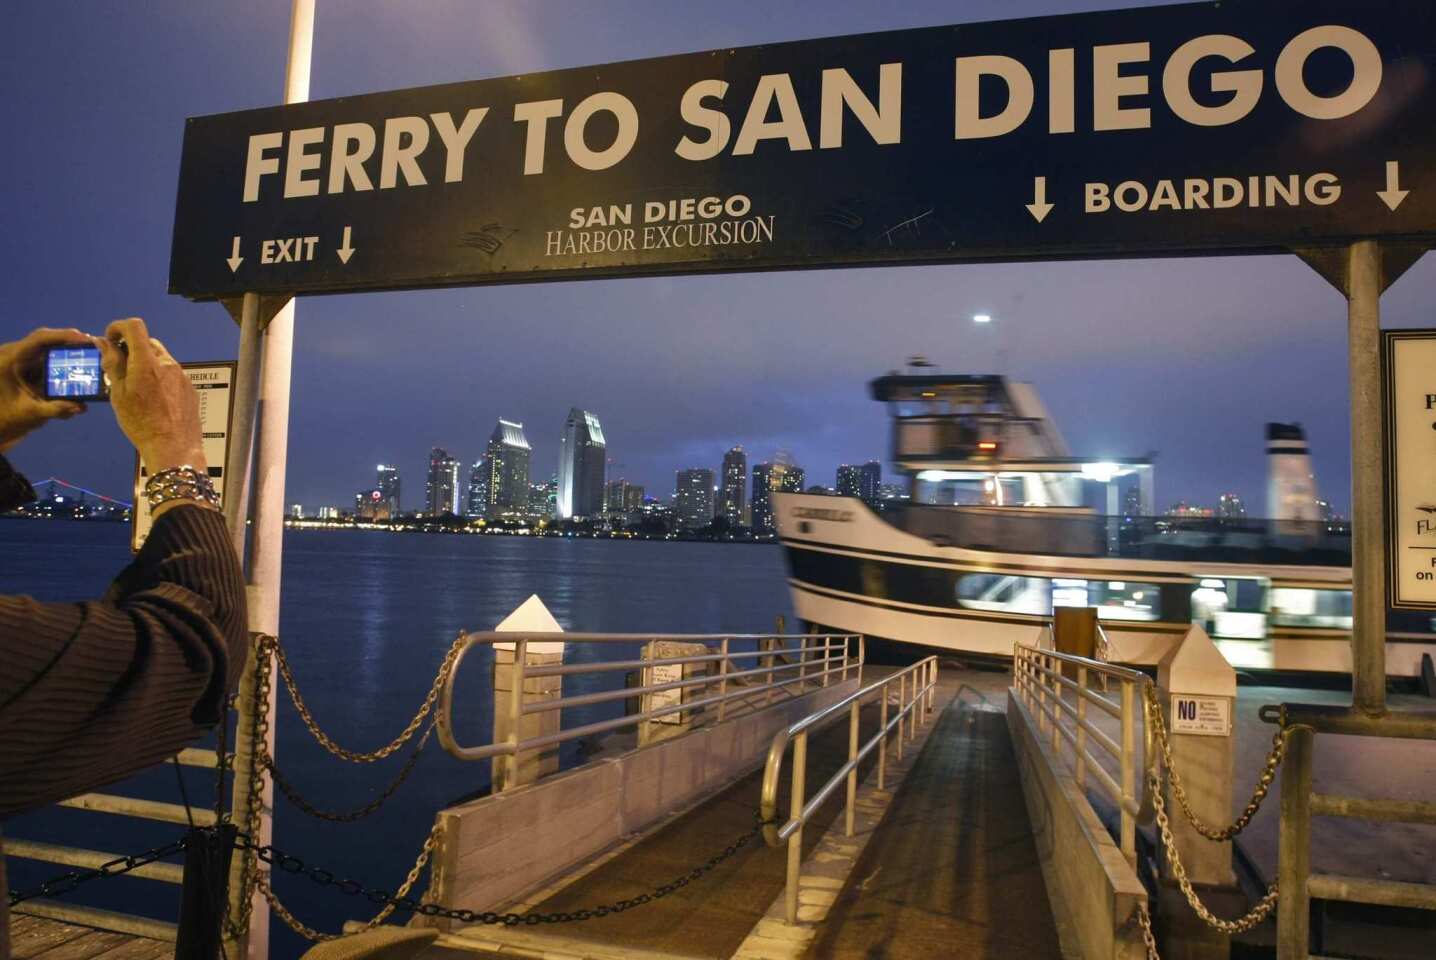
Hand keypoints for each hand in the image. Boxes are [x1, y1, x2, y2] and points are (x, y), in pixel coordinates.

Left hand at [0, 327, 90, 452]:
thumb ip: (54, 410)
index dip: (63, 336)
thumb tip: (80, 407)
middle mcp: (15, 354)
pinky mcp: (28, 366)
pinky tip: (80, 363)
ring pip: (49, 348)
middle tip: (95, 345)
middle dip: (71, 341)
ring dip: (69, 351)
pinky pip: (49, 357)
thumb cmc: (8, 418)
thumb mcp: (30, 414)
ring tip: (92, 353)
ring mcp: (21, 359)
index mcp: (9, 359)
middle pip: (46, 340)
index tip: (85, 339)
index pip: (38, 339)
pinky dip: (65, 361)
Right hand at [96, 318, 205, 471]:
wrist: (173, 447)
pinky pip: (171, 373)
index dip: (118, 328)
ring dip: (145, 364)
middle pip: (147, 342)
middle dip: (131, 349)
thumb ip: (112, 364)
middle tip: (119, 368)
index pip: (134, 326)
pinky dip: (159, 377)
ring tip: (136, 387)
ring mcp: (181, 375)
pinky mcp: (189, 386)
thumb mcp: (118, 394)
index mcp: (147, 363)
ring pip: (160, 358)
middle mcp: (167, 364)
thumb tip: (104, 343)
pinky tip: (153, 398)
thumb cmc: (143, 424)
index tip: (111, 340)